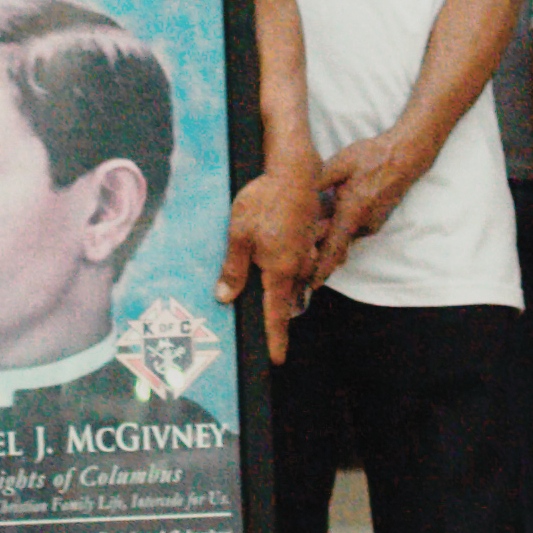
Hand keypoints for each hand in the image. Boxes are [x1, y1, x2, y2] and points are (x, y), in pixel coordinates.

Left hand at [221, 161, 318, 364]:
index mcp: (281, 271)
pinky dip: (286, 267)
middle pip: (287, 299)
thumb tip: (225, 297)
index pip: (277, 314)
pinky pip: (298, 263)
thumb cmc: (264, 202)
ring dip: (282, 286)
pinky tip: (273, 252)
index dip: (276, 338)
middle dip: (277, 312)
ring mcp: (306, 252)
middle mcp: (299, 267)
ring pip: (294, 280)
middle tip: (266, 324)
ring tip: (264, 280)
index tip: (276, 359)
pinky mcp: (308, 238)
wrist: (293, 173)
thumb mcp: (238, 235)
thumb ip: (233, 269)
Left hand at [311, 132, 421, 283]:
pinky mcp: (376, 219)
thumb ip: (317, 181)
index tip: (312, 284)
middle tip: (298, 254)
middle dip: (319, 252)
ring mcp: (371, 223)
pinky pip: (353, 229)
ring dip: (329, 236)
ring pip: (344, 236)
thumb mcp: (339, 165)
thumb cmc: (371, 158)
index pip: (334, 248)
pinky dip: (340, 228)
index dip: (322, 267)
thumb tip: (295, 192)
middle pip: (336, 245)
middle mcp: (363, 224)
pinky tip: (330, 215)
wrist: (403, 156)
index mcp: (351, 212)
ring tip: (309, 231)